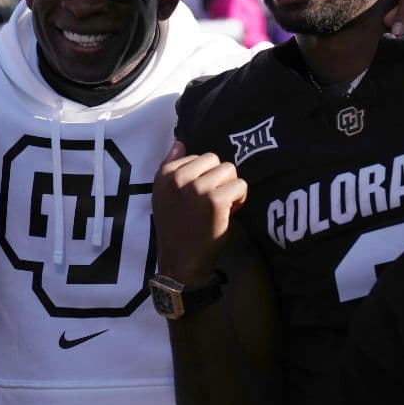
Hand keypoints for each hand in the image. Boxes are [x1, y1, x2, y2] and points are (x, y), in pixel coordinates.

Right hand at [153, 142, 247, 285]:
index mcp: (165, 175)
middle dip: (218, 179)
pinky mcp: (215, 200)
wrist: (181, 262)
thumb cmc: (176, 228)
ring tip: (219, 207)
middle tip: (211, 202)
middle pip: (216, 159)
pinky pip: (240, 185)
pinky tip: (229, 213)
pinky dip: (240, 199)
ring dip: (230, 188)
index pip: (198, 156)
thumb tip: (179, 142)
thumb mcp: (163, 195)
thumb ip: (170, 166)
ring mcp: (197, 188)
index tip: (198, 197)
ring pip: (230, 170)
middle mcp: (178, 178)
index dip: (204, 176)